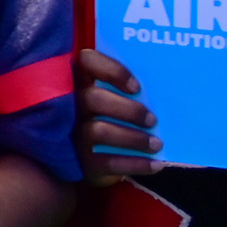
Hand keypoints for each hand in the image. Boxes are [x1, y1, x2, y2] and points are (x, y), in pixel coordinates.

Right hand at [75, 46, 156, 184]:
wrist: (80, 156)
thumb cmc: (101, 117)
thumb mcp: (102, 95)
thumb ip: (119, 87)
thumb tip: (159, 89)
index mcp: (75, 79)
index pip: (87, 61)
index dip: (112, 71)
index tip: (137, 88)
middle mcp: (67, 104)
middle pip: (94, 99)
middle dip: (128, 110)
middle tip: (153, 120)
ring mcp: (69, 133)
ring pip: (100, 131)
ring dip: (134, 138)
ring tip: (157, 144)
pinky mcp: (77, 161)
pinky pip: (106, 162)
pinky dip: (134, 164)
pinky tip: (155, 165)